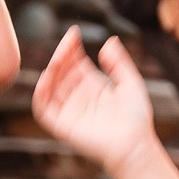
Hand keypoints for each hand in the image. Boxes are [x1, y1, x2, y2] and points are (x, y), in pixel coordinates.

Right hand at [31, 27, 159, 178]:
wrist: (134, 145)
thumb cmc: (136, 118)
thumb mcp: (130, 83)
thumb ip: (119, 63)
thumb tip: (109, 41)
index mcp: (93, 86)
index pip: (75, 62)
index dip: (71, 47)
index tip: (74, 33)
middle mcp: (78, 96)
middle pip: (62, 70)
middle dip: (62, 55)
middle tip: (68, 42)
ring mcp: (69, 110)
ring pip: (51, 85)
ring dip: (52, 68)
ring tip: (61, 55)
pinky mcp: (61, 125)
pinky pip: (44, 107)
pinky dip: (41, 92)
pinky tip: (47, 76)